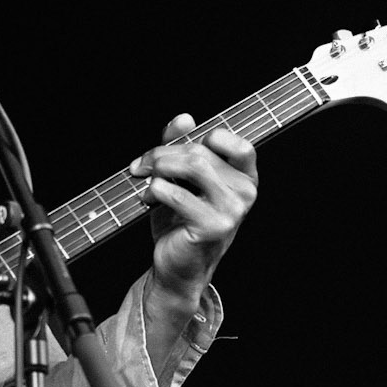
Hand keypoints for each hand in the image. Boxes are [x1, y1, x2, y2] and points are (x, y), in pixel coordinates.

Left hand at [128, 113, 257, 307]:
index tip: (177, 150)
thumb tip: (184, 118)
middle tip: (141, 165)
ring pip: (192, 165)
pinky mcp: (213, 226)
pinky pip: (178, 193)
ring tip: (145, 180)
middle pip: (201, 152)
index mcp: (245, 178)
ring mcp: (233, 210)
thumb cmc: (181, 223)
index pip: (237, 143)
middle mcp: (245, 192)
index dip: (206, 138)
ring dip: (158, 167)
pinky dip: (155, 191)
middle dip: (163, 154)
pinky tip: (149, 199)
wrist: (178, 267)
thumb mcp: (182, 180)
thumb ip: (182, 146)